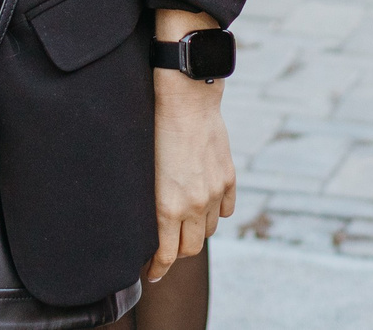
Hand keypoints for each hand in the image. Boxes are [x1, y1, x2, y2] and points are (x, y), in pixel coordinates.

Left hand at [149, 11, 235, 282]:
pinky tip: (204, 207)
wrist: (185, 98)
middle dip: (176, 253)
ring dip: (195, 232)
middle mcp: (195, 205)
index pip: (167, 256)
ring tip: (182, 224)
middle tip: (164, 248)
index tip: (150, 274)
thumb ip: (151, 200)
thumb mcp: (144, 171)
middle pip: (190, 249)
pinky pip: (226, 210)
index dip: (157, 270)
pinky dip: (215, 213)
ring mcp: (215, 192)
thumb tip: (147, 222)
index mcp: (168, 206)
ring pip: (208, 230)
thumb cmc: (154, 129)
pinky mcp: (228, 177)